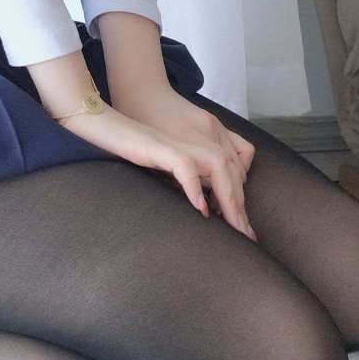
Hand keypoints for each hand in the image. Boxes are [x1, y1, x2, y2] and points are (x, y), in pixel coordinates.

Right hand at [111, 83, 257, 239]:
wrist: (111, 122)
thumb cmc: (138, 146)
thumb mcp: (170, 164)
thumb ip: (189, 177)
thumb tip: (204, 206)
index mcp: (200, 148)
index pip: (231, 176)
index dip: (240, 204)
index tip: (246, 231)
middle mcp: (197, 143)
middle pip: (231, 175)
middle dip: (240, 208)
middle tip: (247, 236)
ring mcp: (181, 145)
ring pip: (218, 170)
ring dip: (228, 200)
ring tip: (234, 227)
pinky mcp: (162, 148)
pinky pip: (185, 167)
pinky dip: (195, 187)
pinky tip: (200, 208)